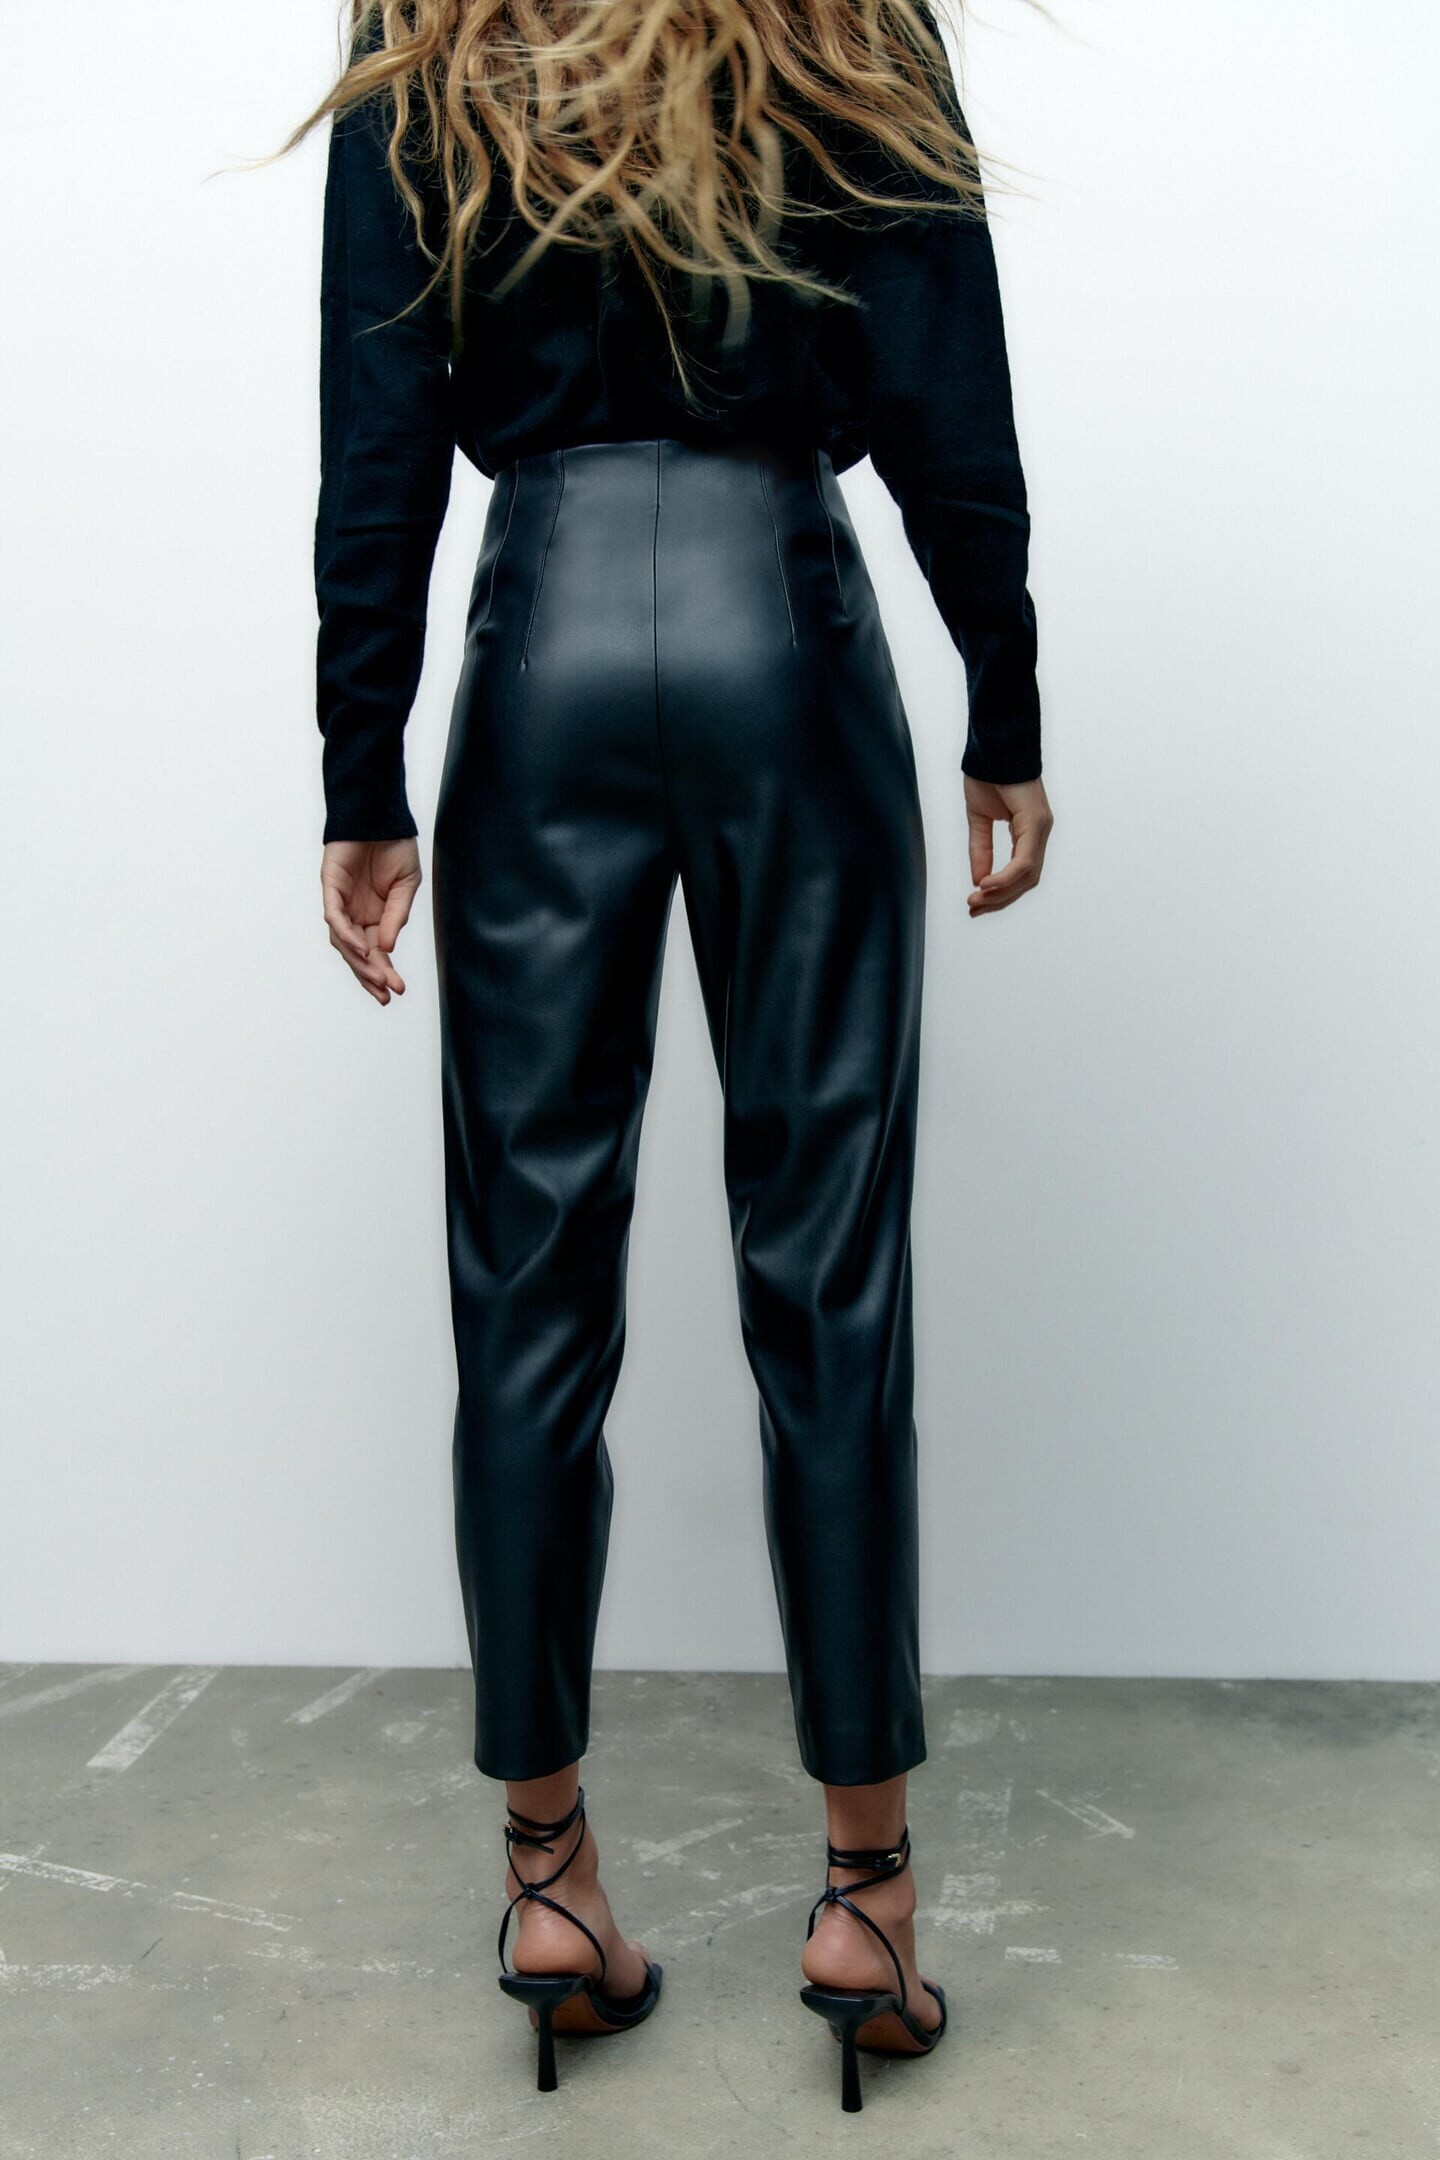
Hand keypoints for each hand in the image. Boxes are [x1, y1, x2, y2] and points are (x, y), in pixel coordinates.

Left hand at [320, 838, 421, 1004]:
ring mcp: (341, 902)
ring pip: (343, 941)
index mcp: (374, 917)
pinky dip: (346, 934)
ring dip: (359, 960)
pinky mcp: (330, 887)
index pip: (376, 952)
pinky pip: (334, 916)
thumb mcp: (406, 887)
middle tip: (385, 994)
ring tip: (376, 976)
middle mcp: (355, 914)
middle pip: (357, 953)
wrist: (381, 814)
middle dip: (370, 975)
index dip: (384, 972)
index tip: (397, 990)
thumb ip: (396, 916)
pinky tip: (362, 947)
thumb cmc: (394, 847)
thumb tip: (387, 948)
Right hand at [964, 774, 1053, 916]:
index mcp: (1029, 831)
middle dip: (1000, 900)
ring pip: (1027, 875)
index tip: (975, 903)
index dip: (999, 893)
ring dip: (1001, 893)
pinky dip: (1006, 876)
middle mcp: (1040, 832)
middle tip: (973, 909)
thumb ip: (980, 850)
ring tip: (976, 899)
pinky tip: (986, 884)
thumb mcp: (979, 819)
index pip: (1020, 873)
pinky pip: (1025, 861)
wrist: (994, 745)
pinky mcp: (1036, 822)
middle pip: (1026, 881)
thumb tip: (978, 881)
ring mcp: (1041, 827)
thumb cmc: (988, 774)